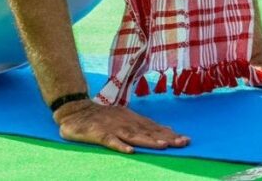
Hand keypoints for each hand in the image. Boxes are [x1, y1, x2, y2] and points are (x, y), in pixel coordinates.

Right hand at [54, 99, 189, 153]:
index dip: (170, 133)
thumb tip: (166, 131)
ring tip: (163, 146)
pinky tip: (129, 151)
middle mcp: (125, 123)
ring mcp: (113, 128)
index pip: (154, 127)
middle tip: (183, 143)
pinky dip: (120, 145)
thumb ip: (143, 125)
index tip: (186, 140)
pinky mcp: (99, 134)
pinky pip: (110, 141)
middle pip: (148, 131)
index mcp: (132, 119)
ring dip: (148, 140)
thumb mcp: (125, 117)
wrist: (76, 109)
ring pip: (133, 135)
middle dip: (166, 137)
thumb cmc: (102, 116)